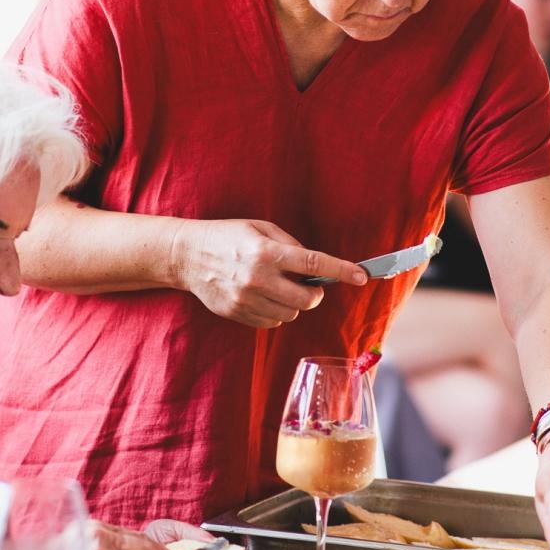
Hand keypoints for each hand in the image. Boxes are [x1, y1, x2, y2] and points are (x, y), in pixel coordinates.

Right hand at [171, 218, 366, 327]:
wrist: (188, 255)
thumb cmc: (228, 236)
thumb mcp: (260, 228)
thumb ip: (290, 245)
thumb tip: (315, 266)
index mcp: (266, 252)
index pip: (314, 264)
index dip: (341, 271)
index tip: (361, 276)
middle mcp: (258, 278)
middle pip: (307, 300)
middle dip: (314, 294)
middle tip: (307, 284)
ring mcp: (247, 300)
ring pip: (291, 314)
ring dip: (293, 303)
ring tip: (277, 286)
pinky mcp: (238, 314)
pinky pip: (272, 322)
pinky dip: (276, 312)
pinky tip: (263, 296)